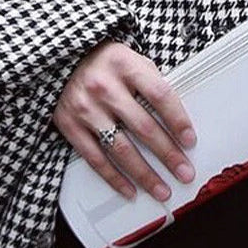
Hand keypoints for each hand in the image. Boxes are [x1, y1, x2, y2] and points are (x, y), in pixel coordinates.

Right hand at [52, 39, 197, 201]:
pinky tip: (130, 189)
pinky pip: (95, 158)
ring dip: (145, 174)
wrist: (58, 58)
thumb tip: (176, 116)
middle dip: (168, 154)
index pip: (159, 95)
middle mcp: (104, 87)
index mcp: (124, 65)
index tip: (190, 139)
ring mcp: (86, 108)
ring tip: (162, 188)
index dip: (178, 120)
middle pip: (144, 127)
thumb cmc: (101, 60)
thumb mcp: (129, 58)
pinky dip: (114, 178)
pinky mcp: (70, 125)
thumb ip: (150, 81)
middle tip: (184, 171)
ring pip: (121, 149)